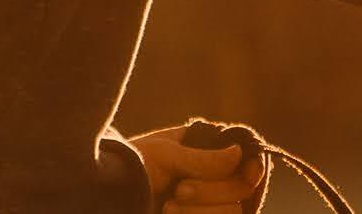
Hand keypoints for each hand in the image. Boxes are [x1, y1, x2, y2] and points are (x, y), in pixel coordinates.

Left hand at [126, 124, 269, 213]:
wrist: (108, 195)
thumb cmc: (135, 167)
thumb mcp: (168, 154)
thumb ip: (204, 158)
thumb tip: (239, 153)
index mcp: (211, 155)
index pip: (249, 163)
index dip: (253, 169)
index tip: (247, 172)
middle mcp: (215, 181)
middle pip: (242, 191)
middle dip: (212, 190)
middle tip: (179, 188)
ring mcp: (207, 206)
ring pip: (231, 212)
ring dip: (200, 208)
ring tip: (169, 204)